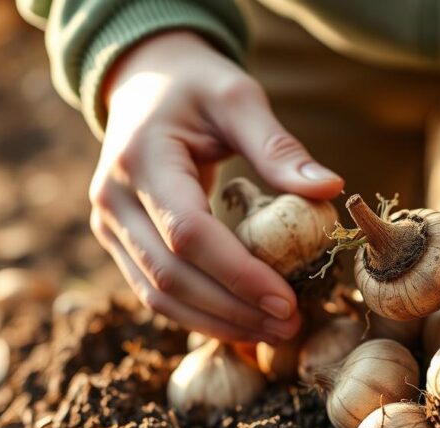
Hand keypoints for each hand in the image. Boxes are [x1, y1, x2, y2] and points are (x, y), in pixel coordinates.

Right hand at [89, 32, 342, 341]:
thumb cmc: (197, 87)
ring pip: (157, 296)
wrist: (143, 81)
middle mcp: (111, 199)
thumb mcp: (238, 97)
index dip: (238, 274)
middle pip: (170, 276)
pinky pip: (155, 293)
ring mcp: (108, 225)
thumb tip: (331, 189)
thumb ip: (279, 147)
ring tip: (273, 333)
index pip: (189, 234)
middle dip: (233, 310)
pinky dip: (199, 315)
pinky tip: (243, 324)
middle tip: (290, 326)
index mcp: (139, 158)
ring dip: (217, 323)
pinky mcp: (118, 242)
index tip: (287, 301)